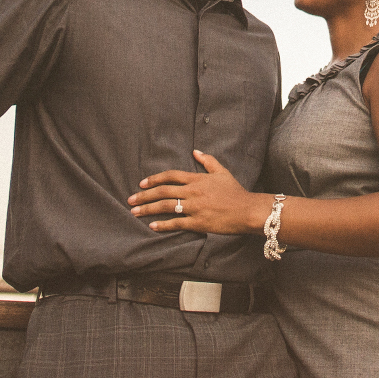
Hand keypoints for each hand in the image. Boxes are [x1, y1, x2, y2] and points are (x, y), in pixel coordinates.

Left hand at [129, 151, 272, 236]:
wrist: (247, 210)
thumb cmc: (235, 191)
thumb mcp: (222, 172)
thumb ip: (207, 160)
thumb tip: (195, 150)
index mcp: (197, 179)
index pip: (170, 176)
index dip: (154, 179)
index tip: (142, 183)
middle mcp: (193, 192)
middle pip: (163, 191)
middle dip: (144, 195)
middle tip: (130, 200)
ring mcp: (195, 207)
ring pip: (166, 207)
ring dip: (148, 209)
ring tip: (135, 212)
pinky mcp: (198, 222)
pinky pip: (176, 223)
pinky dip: (163, 225)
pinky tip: (152, 226)